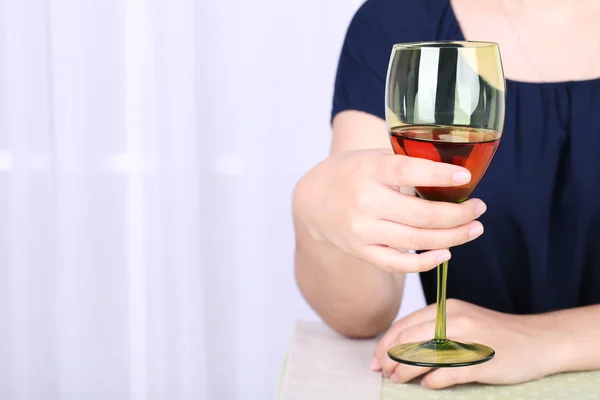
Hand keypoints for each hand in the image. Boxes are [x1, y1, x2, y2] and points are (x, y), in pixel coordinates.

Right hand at [293, 149, 486, 273]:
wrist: (313, 202)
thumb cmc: (350, 174)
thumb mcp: (371, 157)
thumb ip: (404, 161)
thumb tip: (453, 170)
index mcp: (368, 170)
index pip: (407, 172)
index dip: (438, 175)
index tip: (465, 177)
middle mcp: (364, 201)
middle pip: (420, 215)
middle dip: (457, 214)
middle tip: (479, 208)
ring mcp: (362, 230)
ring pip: (415, 241)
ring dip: (452, 237)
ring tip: (474, 229)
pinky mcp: (362, 251)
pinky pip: (398, 264)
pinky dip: (425, 262)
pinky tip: (446, 253)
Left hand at [372, 299, 561, 388]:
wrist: (539, 340)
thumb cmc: (496, 333)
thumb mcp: (462, 321)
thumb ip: (434, 329)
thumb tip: (398, 349)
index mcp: (446, 309)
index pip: (404, 325)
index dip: (384, 344)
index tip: (375, 359)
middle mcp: (454, 320)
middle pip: (408, 340)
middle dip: (389, 358)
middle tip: (383, 372)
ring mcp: (468, 340)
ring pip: (422, 356)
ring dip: (404, 371)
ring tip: (398, 380)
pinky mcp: (481, 361)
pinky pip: (447, 373)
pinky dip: (432, 381)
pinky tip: (427, 385)